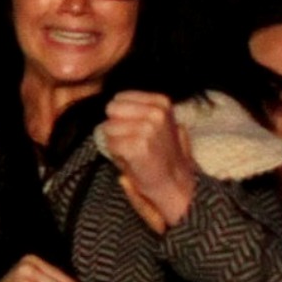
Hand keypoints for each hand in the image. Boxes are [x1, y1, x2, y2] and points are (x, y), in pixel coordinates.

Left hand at [102, 91, 194, 228]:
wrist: (173, 183)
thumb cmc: (158, 153)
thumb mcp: (154, 122)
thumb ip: (136, 109)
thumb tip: (111, 104)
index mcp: (161, 102)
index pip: (119, 98)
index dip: (120, 115)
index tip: (135, 130)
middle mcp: (156, 112)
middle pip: (112, 109)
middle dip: (116, 126)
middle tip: (131, 141)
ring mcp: (148, 128)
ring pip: (109, 128)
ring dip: (115, 142)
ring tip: (133, 151)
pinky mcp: (139, 146)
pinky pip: (111, 144)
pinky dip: (116, 154)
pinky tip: (131, 160)